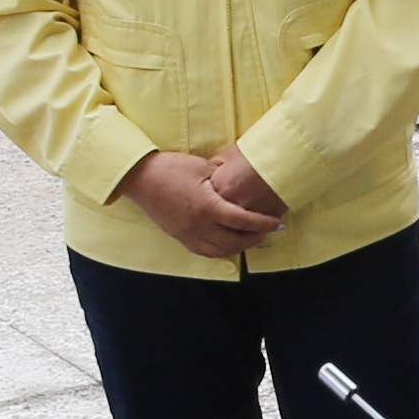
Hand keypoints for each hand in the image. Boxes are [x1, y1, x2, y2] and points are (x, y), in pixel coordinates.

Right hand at [120, 150, 291, 259]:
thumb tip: (243, 185)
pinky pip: (206, 252)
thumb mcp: (202, 166)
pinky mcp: (181, 238)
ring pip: (222, 251)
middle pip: (235, 241)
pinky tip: (231, 242)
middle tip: (270, 230)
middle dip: (256, 237)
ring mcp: (188, 234)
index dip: (263, 223)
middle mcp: (198, 225)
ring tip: (253, 236)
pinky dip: (223, 250)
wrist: (140, 178)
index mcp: (206, 206)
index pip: (242, 220)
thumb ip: (223, 179)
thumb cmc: (171, 167)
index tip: (278, 223)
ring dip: (241, 246)